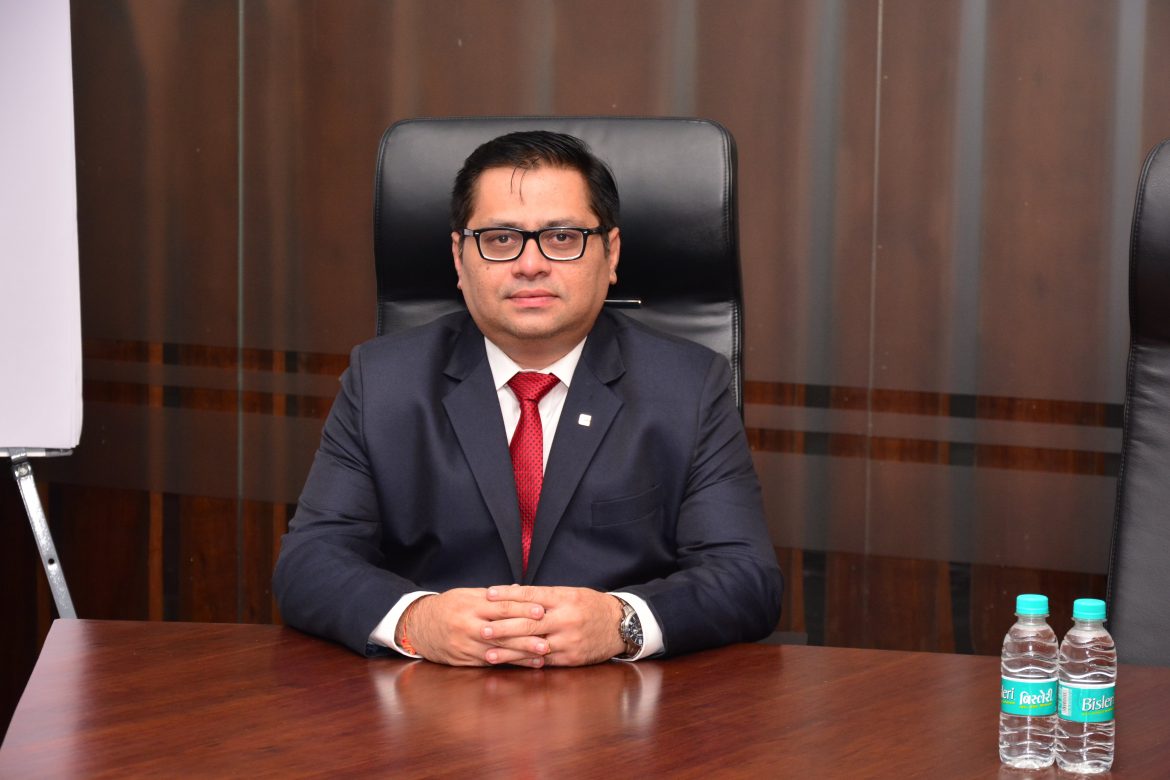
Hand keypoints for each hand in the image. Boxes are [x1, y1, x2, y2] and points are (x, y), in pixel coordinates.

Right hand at [401, 588, 548, 666]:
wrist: (418, 626)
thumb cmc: (448, 607)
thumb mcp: (467, 595)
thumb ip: (494, 595)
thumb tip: (521, 591)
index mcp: (471, 604)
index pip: (501, 606)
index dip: (522, 609)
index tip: (542, 610)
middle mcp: (469, 625)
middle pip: (502, 631)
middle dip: (526, 636)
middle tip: (548, 638)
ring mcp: (466, 644)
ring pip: (498, 650)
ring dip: (522, 654)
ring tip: (543, 654)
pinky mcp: (464, 659)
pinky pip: (490, 663)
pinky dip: (509, 664)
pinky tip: (526, 664)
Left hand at [483, 585, 625, 666]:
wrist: (621, 625)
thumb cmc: (591, 606)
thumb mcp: (570, 593)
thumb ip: (543, 596)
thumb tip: (512, 593)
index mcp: (565, 598)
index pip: (531, 595)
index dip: (508, 595)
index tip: (488, 594)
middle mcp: (566, 619)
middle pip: (529, 623)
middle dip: (503, 627)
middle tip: (482, 629)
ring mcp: (569, 640)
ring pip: (534, 646)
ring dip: (509, 651)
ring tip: (488, 653)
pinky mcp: (572, 658)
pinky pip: (545, 661)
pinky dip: (526, 662)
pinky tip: (510, 664)